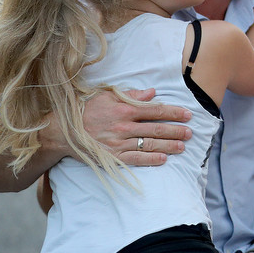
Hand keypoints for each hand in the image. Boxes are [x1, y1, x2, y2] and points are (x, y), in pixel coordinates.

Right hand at [49, 88, 190, 164]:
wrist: (62, 131)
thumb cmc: (86, 110)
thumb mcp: (107, 96)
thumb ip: (132, 95)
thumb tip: (153, 92)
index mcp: (124, 109)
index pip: (156, 110)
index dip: (174, 112)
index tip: (188, 114)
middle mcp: (124, 126)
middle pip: (157, 128)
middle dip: (176, 130)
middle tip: (191, 133)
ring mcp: (119, 143)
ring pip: (150, 144)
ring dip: (169, 146)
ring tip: (183, 147)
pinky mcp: (112, 157)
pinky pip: (136, 159)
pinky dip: (151, 159)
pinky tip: (164, 159)